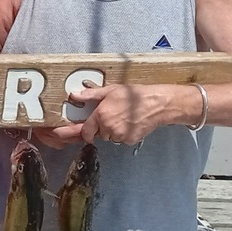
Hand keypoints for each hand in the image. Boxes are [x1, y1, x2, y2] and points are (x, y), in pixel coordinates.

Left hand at [47, 83, 189, 146]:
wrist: (156, 104)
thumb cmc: (134, 95)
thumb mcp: (111, 90)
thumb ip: (91, 95)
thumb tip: (75, 95)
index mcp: (100, 115)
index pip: (84, 131)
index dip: (82, 133)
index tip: (82, 133)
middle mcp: (108, 128)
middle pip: (98, 134)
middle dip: (100, 128)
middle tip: (111, 117)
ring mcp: (119, 135)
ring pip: (109, 137)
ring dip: (112, 131)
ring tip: (123, 117)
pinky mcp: (129, 140)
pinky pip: (121, 139)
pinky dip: (123, 133)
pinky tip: (130, 122)